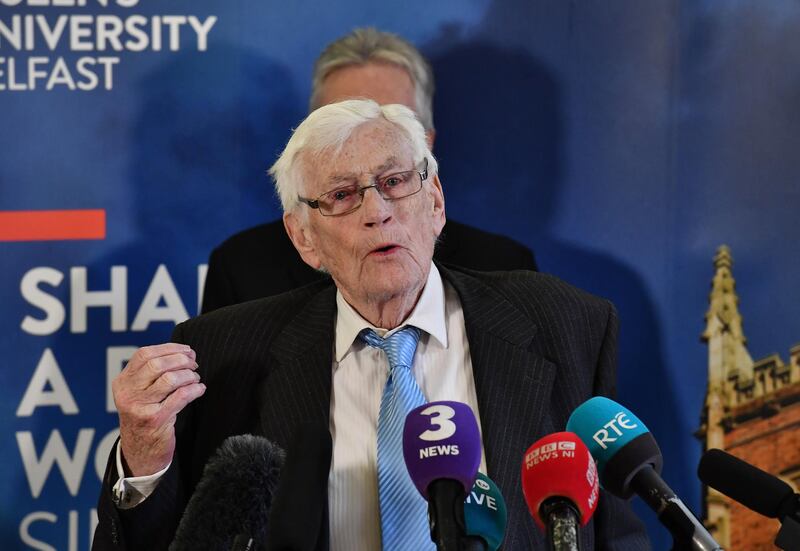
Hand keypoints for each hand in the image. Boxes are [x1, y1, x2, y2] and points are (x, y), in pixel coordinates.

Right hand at [112, 343, 205, 476]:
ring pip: (170, 379)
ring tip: (195, 378)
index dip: (169, 349)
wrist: (140, 451)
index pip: (144, 354)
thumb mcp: (139, 393)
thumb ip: (152, 373)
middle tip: (194, 364)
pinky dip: (195, 389)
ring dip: (189, 375)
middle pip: (157, 365)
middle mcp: (128, 393)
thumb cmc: (146, 415)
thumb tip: (185, 352)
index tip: (187, 350)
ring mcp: (140, 407)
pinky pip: (181, 397)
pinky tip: (200, 389)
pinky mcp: (156, 420)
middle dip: (181, 360)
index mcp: (123, 382)